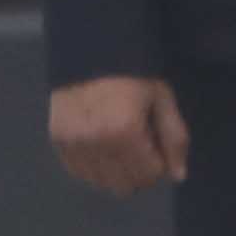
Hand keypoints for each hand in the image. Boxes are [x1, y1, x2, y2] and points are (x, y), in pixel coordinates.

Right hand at [47, 75, 189, 195]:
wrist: (88, 52)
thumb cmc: (132, 74)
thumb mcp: (162, 100)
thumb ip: (174, 138)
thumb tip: (178, 176)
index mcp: (125, 131)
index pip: (150, 173)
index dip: (160, 161)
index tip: (155, 142)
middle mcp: (96, 142)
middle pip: (125, 183)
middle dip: (139, 171)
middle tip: (139, 146)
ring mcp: (73, 143)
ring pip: (101, 182)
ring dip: (115, 172)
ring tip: (118, 146)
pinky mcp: (57, 141)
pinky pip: (78, 172)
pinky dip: (93, 168)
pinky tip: (99, 148)